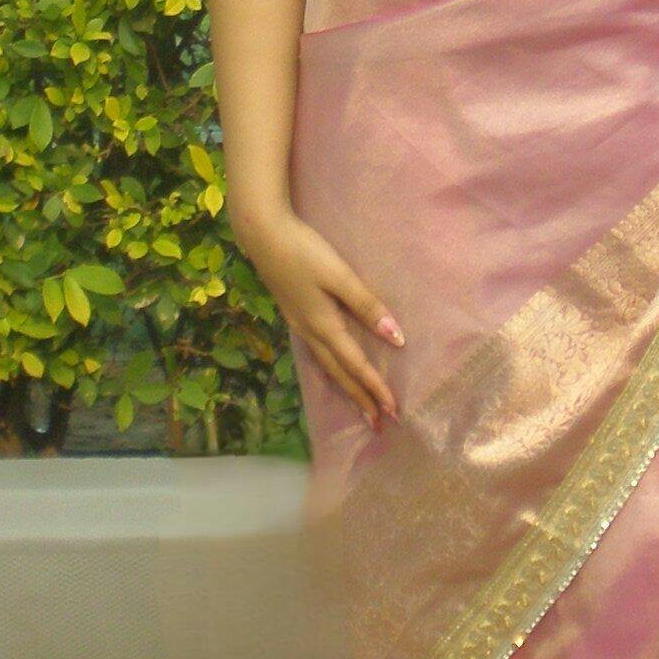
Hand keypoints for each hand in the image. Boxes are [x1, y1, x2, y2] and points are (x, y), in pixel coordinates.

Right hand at [230, 204, 404, 426]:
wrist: (262, 234)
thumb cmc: (303, 251)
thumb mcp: (339, 276)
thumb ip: (367, 306)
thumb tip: (396, 338)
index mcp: (323, 326)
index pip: (355, 365)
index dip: (375, 388)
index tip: (393, 411)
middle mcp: (310, 332)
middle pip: (339, 373)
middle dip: (360, 399)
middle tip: (378, 424)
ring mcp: (299, 324)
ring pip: (327, 365)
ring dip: (346, 387)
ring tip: (361, 405)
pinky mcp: (295, 314)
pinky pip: (318, 353)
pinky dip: (332, 368)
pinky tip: (335, 367)